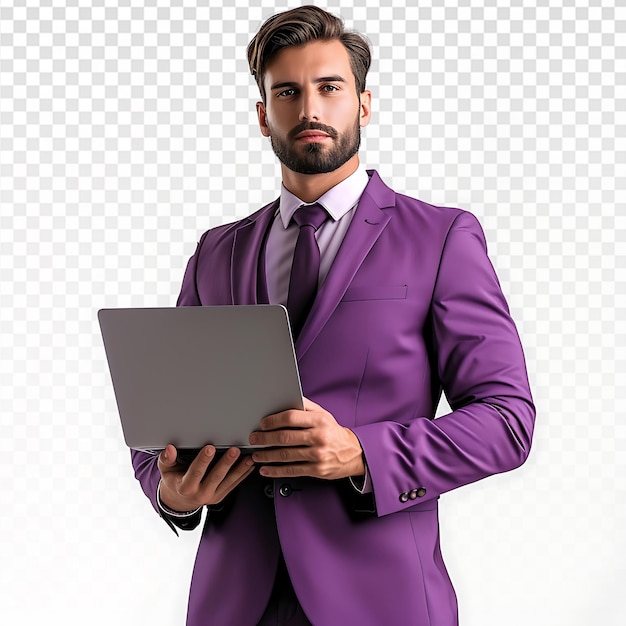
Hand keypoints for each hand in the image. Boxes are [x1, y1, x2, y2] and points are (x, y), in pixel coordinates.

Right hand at [158, 444, 254, 512]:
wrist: (179, 501)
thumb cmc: (174, 480)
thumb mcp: (166, 470)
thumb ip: (167, 459)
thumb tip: (170, 449)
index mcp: (185, 487)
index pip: (195, 472)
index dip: (203, 460)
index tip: (210, 448)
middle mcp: (200, 494)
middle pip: (215, 477)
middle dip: (226, 463)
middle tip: (234, 450)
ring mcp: (212, 496)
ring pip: (228, 481)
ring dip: (239, 469)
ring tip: (248, 457)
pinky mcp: (221, 496)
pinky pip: (234, 485)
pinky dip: (243, 474)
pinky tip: (250, 465)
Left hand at [249, 398, 364, 479]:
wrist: (353, 453)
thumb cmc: (333, 432)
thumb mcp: (323, 414)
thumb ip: (305, 406)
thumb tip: (284, 399)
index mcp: (319, 420)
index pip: (291, 418)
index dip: (273, 421)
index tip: (262, 424)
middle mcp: (319, 437)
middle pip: (285, 437)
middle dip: (265, 438)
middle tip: (254, 439)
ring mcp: (318, 455)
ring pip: (286, 455)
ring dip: (267, 455)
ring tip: (256, 454)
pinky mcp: (317, 470)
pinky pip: (292, 471)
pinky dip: (276, 471)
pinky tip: (266, 469)